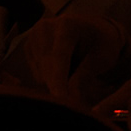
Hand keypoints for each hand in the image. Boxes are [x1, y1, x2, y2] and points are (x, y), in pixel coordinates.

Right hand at [1, 9, 130, 104]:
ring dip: (57, 84)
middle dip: (60, 88)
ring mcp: (33, 37)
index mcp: (67, 25)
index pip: (59, 57)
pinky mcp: (28, 48)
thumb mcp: (103, 58)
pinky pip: (37, 75)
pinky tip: (64, 71)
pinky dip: (51, 80)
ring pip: (41, 74)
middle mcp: (45, 28)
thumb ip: (85, 76)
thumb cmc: (102, 42)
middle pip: (47, 68)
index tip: (61, 100)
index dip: (59, 81)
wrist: (92, 30)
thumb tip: (71, 101)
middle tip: (77, 105)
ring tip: (76, 75)